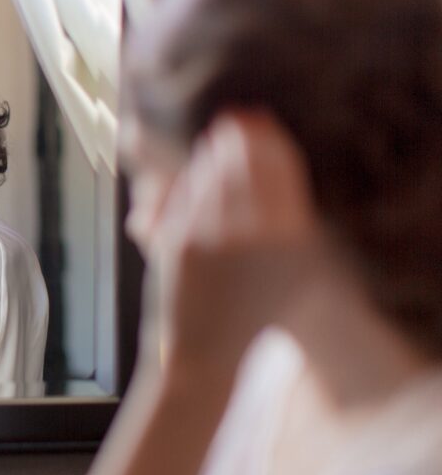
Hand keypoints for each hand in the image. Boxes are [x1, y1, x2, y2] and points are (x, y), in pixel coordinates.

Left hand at [154, 111, 322, 391]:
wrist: (208, 355)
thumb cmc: (254, 310)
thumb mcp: (293, 270)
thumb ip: (292, 218)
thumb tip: (272, 154)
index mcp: (291, 238)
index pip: (281, 170)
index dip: (269, 140)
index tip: (262, 121)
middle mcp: (255, 235)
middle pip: (244, 165)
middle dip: (240, 138)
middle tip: (238, 119)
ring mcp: (214, 238)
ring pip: (212, 176)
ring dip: (213, 153)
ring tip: (219, 138)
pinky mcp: (180, 243)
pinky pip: (186, 197)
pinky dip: (190, 178)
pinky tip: (196, 169)